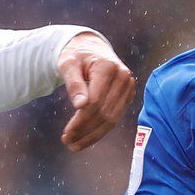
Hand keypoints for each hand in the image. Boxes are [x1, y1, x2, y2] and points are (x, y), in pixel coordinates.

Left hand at [56, 32, 135, 152]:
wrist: (91, 49)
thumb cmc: (76, 56)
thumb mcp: (67, 64)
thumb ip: (73, 83)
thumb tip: (80, 105)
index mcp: (108, 67)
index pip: (95, 101)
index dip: (81, 121)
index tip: (66, 133)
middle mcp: (123, 77)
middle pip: (105, 113)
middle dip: (86, 131)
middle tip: (68, 143)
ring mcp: (128, 87)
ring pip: (112, 119)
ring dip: (93, 136)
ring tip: (75, 145)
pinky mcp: (128, 96)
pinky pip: (115, 118)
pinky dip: (100, 130)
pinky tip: (86, 138)